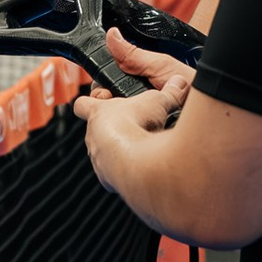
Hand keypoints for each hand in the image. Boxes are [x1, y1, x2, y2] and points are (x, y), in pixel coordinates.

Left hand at [72, 28, 191, 181]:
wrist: (134, 160)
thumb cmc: (136, 126)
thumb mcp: (157, 101)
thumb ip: (168, 92)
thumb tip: (178, 83)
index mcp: (98, 113)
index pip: (82, 103)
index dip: (91, 100)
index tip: (102, 99)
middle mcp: (93, 137)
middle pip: (95, 130)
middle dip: (113, 128)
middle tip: (133, 125)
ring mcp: (99, 159)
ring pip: (104, 153)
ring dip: (119, 151)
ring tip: (141, 148)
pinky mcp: (108, 178)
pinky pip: (113, 174)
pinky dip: (126, 170)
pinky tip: (142, 166)